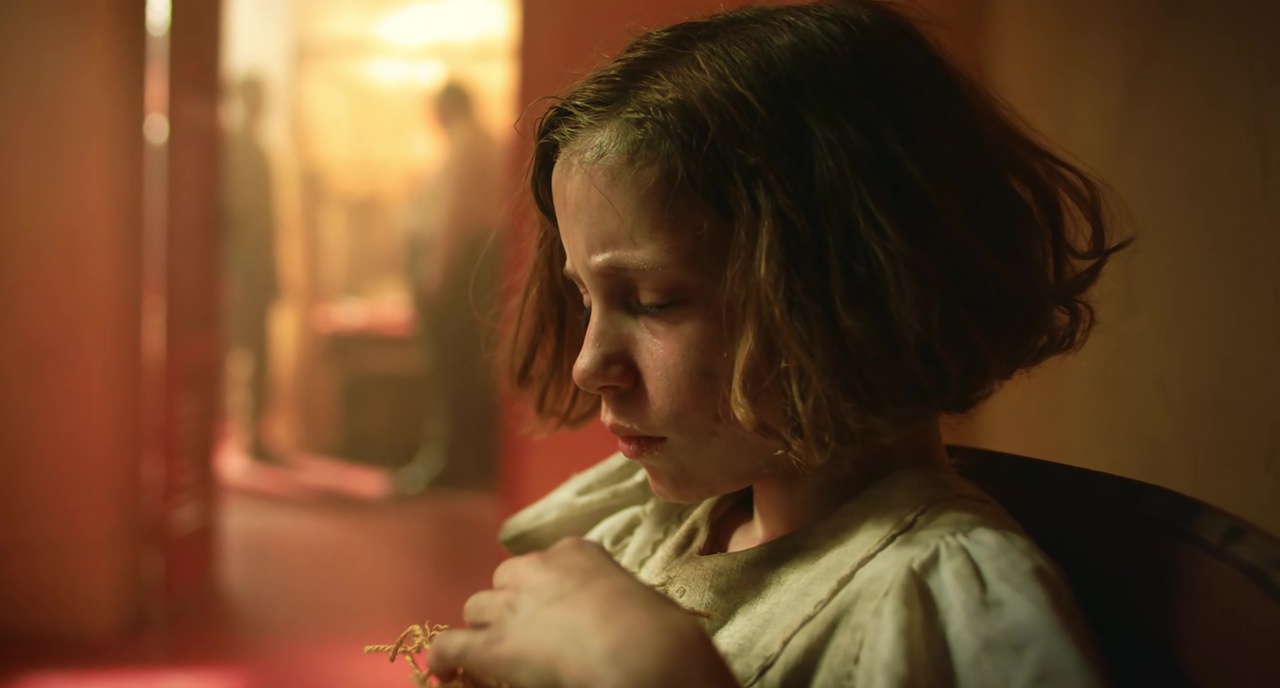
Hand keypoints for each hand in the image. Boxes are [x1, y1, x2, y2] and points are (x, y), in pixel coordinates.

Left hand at [426, 537, 739, 687]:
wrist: (641, 650)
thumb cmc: (658, 627)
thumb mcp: (637, 596)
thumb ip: (613, 597)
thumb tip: (615, 614)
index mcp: (576, 551)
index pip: (546, 561)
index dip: (545, 587)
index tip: (556, 606)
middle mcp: (537, 568)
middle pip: (505, 579)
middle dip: (510, 602)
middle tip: (526, 630)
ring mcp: (513, 606)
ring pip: (477, 607)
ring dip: (485, 626)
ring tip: (493, 652)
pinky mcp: (495, 645)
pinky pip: (452, 645)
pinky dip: (444, 657)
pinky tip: (443, 671)